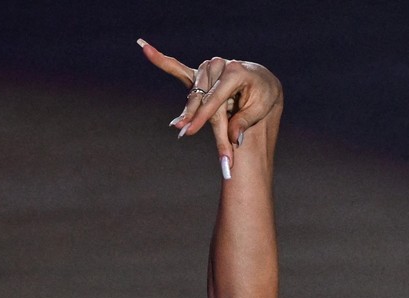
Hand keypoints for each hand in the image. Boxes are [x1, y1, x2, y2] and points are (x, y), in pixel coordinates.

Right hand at [138, 40, 282, 170]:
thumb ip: (245, 122)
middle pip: (203, 98)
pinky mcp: (200, 72)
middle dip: (196, 119)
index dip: (203, 117)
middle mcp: (219, 65)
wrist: (262, 79)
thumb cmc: (264, 95)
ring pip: (195, 94)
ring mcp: (208, 67)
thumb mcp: (261, 109)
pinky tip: (144, 47)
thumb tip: (235, 139)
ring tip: (180, 127)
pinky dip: (162, 60)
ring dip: (189, 111)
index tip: (191, 131)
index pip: (215, 99)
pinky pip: (177, 67)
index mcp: (236, 72)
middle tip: (185, 135)